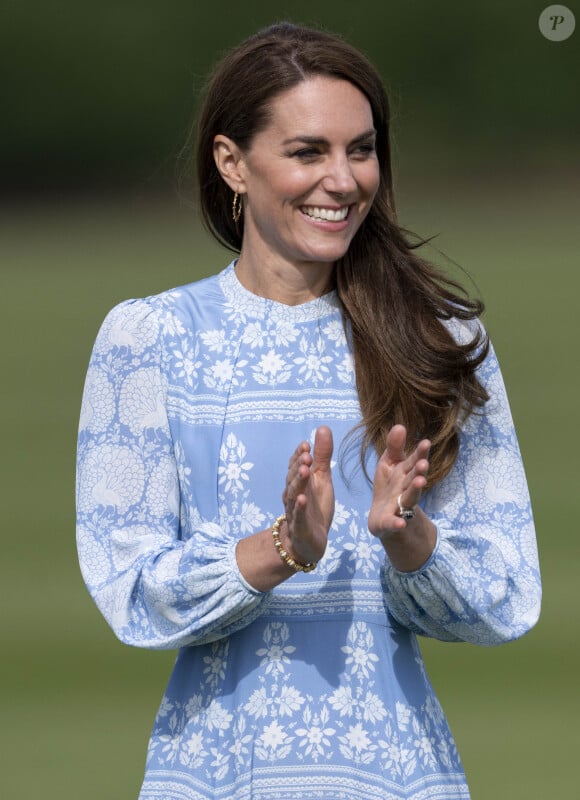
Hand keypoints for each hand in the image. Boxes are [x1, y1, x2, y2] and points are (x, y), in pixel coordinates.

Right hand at [282, 426, 334, 563]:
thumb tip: (323, 427)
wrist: (309, 541)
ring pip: (294, 495)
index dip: (299, 455)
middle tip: (307, 455)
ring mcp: (295, 511)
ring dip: (298, 482)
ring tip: (304, 470)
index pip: (296, 466)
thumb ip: (322, 455)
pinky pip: (298, 516)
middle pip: (293, 478)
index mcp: (299, 482)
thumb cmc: (315, 507)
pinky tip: (303, 499)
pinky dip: (300, 507)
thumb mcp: (322, 479)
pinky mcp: (300, 527)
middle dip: (298, 466)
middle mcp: (294, 494)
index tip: (306, 445)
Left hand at [368, 424, 430, 538]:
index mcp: (405, 473)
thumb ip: (394, 447)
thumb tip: (400, 425)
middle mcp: (406, 489)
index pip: (414, 462)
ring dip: (415, 491)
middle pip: (414, 479)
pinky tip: (400, 523)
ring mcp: (400, 506)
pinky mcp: (390, 522)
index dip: (419, 453)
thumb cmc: (390, 486)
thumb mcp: (389, 464)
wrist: (383, 517)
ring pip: (409, 498)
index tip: (425, 442)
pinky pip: (393, 523)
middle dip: (419, 471)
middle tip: (424, 464)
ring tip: (420, 482)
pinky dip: (396, 523)